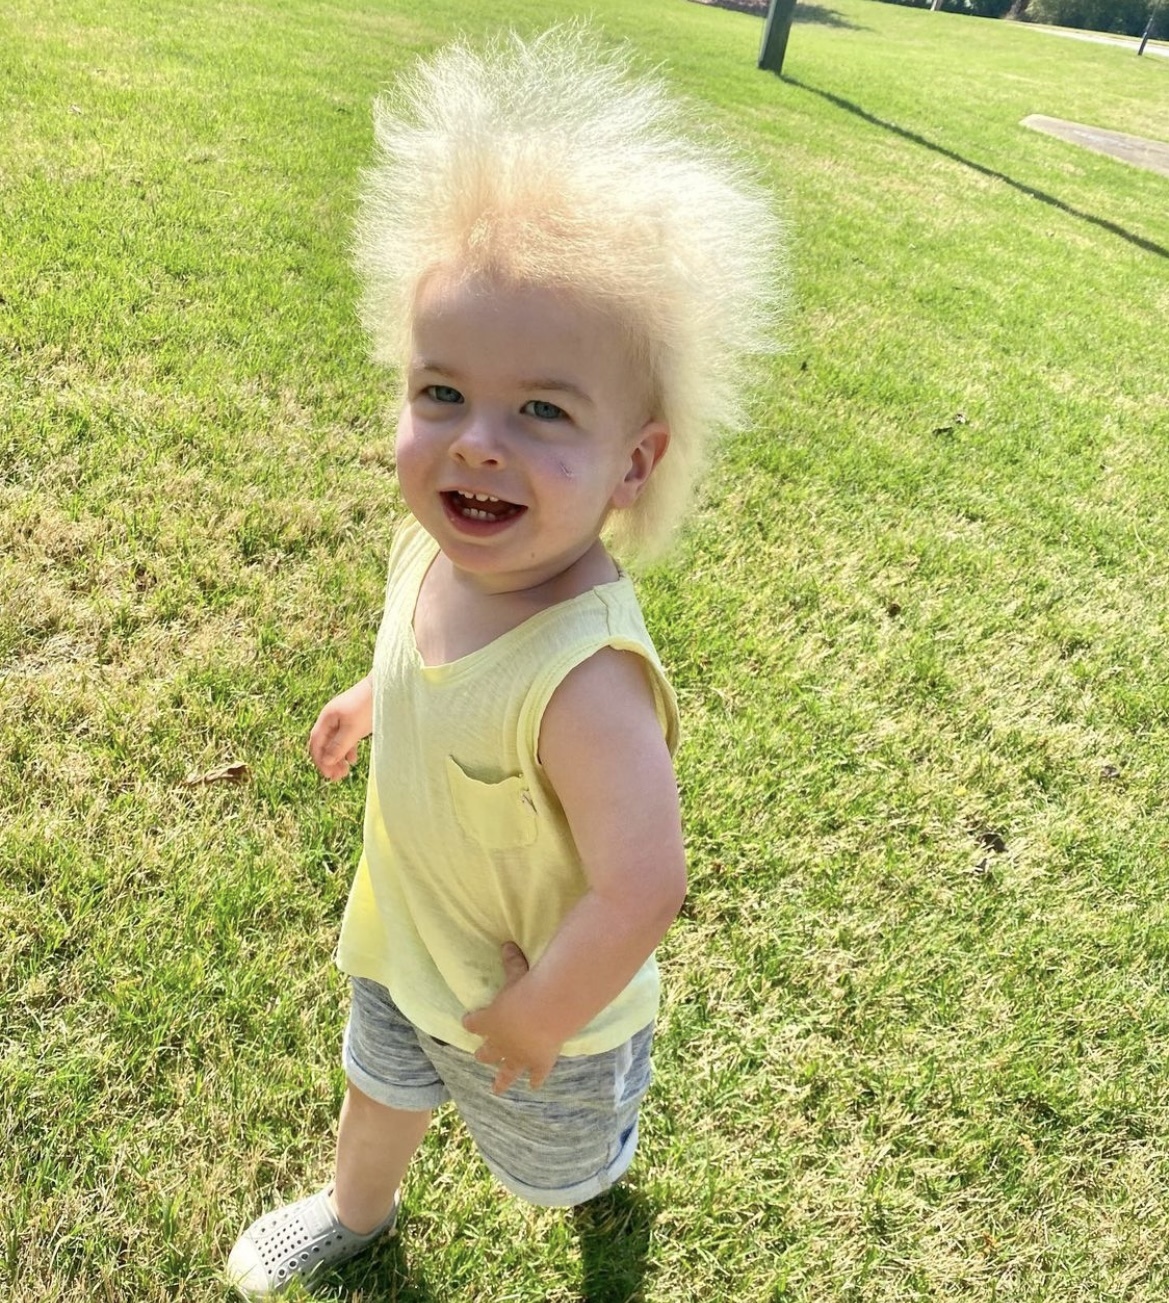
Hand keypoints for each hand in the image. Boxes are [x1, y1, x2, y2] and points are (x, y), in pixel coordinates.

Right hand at [308, 677, 372, 780]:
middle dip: (328, 761)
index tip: (329, 775)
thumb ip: (339, 745)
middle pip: (323, 743)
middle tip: (337, 778)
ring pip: (335, 742)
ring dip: (338, 758)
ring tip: (345, 772)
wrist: (386, 686)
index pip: (316, 743)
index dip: (320, 760)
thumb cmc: (368, 706)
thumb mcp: (353, 729)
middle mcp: (331, 718)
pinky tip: (353, 759)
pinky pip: (345, 738)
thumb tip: (325, 761)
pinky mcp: (353, 720)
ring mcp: (342, 719)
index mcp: (327, 718)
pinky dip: (347, 750)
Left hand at [462, 943, 562, 1094]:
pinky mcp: (539, 1062)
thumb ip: (511, 961)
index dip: (471, 1022)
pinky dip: (535, 1080)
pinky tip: (533, 1086)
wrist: (544, 1011)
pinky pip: (536, 1075)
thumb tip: (506, 944)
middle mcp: (500, 1043)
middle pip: (487, 1052)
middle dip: (483, 1054)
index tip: (467, 1022)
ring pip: (506, 1072)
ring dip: (501, 1080)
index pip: (474, 1024)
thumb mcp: (517, 972)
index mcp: (489, 1021)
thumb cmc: (526, 989)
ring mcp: (519, 1056)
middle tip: (479, 1056)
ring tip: (495, 1089)